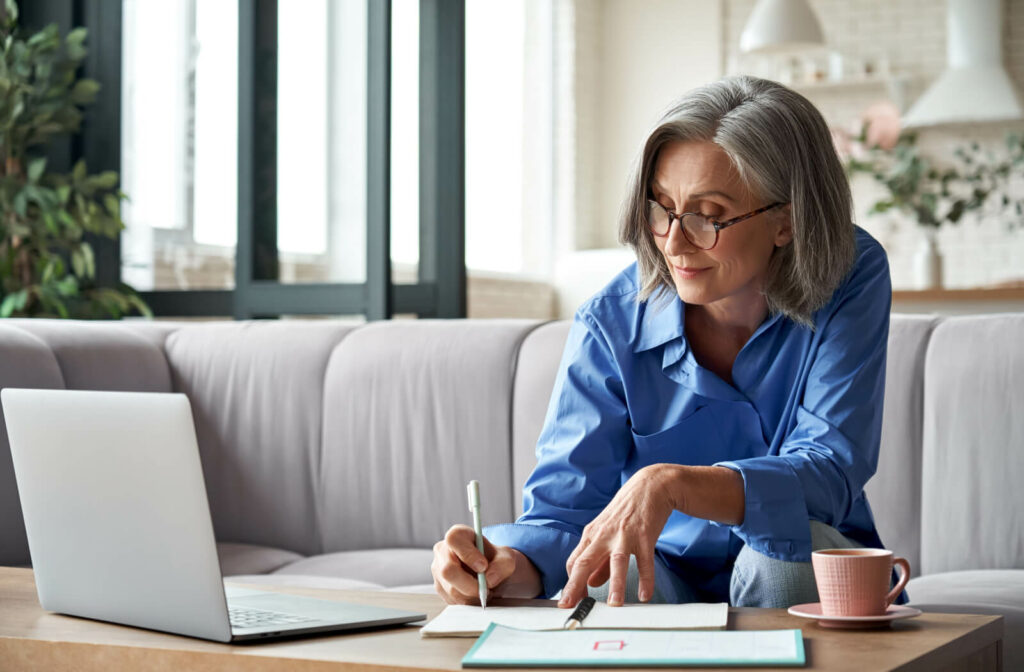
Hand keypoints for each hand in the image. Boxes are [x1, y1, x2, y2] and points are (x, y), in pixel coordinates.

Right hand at [431, 524, 542, 603]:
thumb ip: (502, 565)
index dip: (468, 554)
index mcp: (458, 535)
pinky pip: (452, 600)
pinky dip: (468, 602)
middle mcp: (442, 551)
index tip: (483, 566)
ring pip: (451, 589)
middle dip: (470, 584)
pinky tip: (476, 595)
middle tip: (486, 588)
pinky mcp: (440, 587)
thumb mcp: (507, 558)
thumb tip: (489, 579)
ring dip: (471, 596)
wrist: (492, 572)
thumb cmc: (495, 560)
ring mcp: (438, 570)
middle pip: (448, 570)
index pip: (454, 540)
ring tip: (485, 591)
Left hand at [559, 464, 676, 607]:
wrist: (650, 485)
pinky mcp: (645, 535)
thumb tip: (590, 583)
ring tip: (614, 606)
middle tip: (570, 606)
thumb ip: (599, 560)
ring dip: (615, 585)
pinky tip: (645, 595)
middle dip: (576, 586)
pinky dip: (645, 579)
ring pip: (616, 562)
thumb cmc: (626, 511)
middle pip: (585, 562)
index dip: (571, 583)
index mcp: (592, 534)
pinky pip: (645, 561)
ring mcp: (624, 535)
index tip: (570, 601)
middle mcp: (604, 535)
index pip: (574, 562)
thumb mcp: (607, 532)